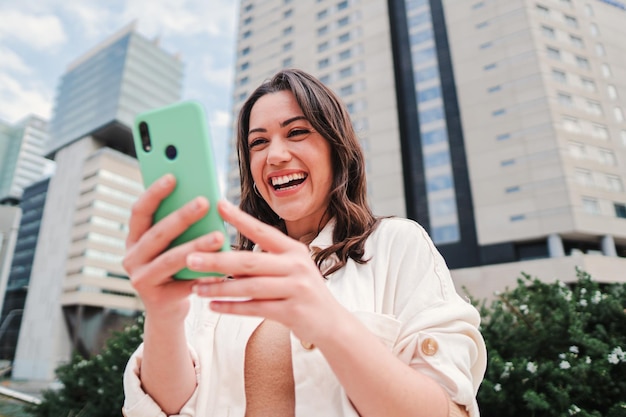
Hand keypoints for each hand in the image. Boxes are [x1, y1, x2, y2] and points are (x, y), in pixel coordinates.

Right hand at [122, 174, 227, 320]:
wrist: (168, 310)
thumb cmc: (176, 269)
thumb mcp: (172, 245)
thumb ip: (180, 226)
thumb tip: (206, 197)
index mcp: (135, 239)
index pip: (140, 211)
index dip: (154, 193)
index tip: (172, 176)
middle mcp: (132, 257)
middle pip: (157, 233)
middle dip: (181, 216)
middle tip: (204, 201)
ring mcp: (141, 279)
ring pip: (171, 258)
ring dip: (196, 245)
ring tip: (218, 235)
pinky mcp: (157, 298)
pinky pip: (184, 283)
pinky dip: (204, 274)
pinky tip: (223, 267)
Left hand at [189, 199, 344, 344]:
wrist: (332, 324)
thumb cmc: (302, 292)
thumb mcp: (291, 270)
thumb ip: (264, 262)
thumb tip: (223, 254)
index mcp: (294, 250)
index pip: (262, 231)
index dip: (239, 218)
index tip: (217, 205)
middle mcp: (296, 266)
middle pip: (250, 261)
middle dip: (217, 260)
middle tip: (190, 257)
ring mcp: (296, 289)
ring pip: (250, 287)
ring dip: (219, 288)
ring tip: (196, 287)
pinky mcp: (293, 312)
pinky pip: (255, 308)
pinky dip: (232, 308)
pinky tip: (213, 307)